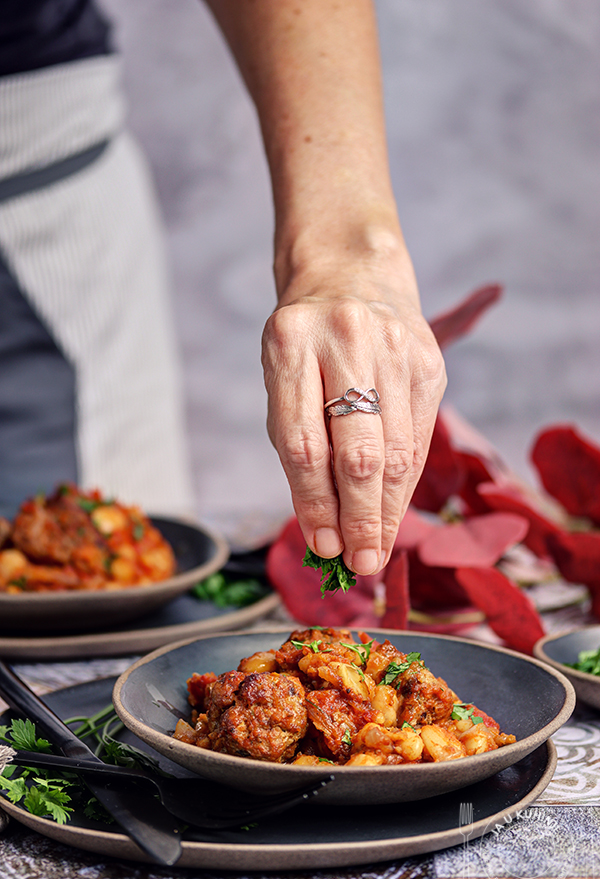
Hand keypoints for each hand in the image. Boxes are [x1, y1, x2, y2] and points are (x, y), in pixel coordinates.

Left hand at [261, 252, 445, 574]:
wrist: (352, 277)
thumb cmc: (307, 345)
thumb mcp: (284, 380)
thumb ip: (300, 447)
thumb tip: (324, 530)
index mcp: (289, 344)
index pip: (303, 444)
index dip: (314, 504)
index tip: (323, 547)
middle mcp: (344, 341)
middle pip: (357, 451)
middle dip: (360, 517)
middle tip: (359, 564)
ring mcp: (394, 348)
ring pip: (396, 451)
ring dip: (387, 511)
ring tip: (377, 550)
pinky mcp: (430, 360)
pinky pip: (419, 437)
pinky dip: (406, 483)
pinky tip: (394, 510)